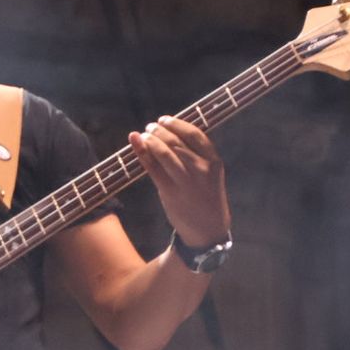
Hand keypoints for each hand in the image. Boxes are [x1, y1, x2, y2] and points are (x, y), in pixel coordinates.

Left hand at [127, 115, 230, 248]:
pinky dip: (142, 154)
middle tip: (150, 126)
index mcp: (214, 162)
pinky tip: (136, 144)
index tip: (165, 119)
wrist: (208, 229)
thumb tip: (171, 132)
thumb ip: (196, 155)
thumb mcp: (210, 174)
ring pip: (164, 153)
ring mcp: (185, 181)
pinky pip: (153, 168)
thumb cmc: (207, 197)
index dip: (177, 124)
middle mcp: (201, 170)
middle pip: (176, 142)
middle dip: (160, 130)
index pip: (194, 134)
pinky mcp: (170, 192)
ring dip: (150, 140)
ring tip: (144, 134)